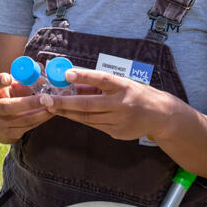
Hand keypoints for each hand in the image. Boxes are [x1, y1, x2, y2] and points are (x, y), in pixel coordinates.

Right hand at [0, 72, 54, 143]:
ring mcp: (0, 123)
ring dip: (41, 113)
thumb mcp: (12, 84)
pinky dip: (41, 119)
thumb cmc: (9, 95)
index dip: (0, 81)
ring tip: (54, 105)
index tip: (8, 78)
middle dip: (31, 103)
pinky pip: (29, 127)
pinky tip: (51, 113)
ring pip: (24, 119)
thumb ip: (24, 77)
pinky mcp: (9, 133)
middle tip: (47, 98)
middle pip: (10, 107)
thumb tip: (39, 67)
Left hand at [44, 68, 179, 140]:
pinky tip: (68, 114)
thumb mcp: (121, 84)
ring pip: (87, 117)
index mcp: (124, 86)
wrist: (160, 116)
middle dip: (64, 102)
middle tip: (46, 99)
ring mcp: (119, 121)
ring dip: (67, 112)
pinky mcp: (117, 133)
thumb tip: (72, 81)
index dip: (84, 76)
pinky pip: (94, 125)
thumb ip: (98, 84)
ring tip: (51, 107)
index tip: (67, 73)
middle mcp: (122, 104)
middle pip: (88, 104)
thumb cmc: (136, 94)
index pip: (102, 79)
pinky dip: (80, 119)